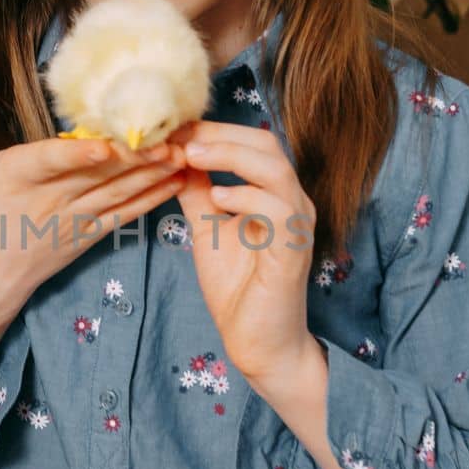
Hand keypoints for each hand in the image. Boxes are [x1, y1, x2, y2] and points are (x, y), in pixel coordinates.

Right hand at [0, 68, 187, 332]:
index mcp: (13, 178)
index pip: (48, 163)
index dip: (78, 155)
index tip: (106, 145)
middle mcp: (47, 201)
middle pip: (96, 175)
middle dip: (136, 155)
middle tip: (172, 133)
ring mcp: (71, 221)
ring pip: (116, 194)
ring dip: (152, 174)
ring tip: (184, 151)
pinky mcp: (87, 237)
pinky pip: (124, 216)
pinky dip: (151, 199)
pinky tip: (176, 180)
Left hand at [165, 117, 316, 392]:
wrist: (259, 340)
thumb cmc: (238, 287)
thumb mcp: (207, 229)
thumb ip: (196, 192)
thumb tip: (174, 156)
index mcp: (272, 191)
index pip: (249, 141)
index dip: (211, 129)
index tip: (172, 127)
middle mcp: (291, 200)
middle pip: (265, 143)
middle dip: (219, 134)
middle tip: (179, 135)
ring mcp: (296, 223)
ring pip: (275, 168)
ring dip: (230, 157)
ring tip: (191, 157)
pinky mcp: (294, 249)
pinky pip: (279, 209)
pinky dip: (247, 197)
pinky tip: (217, 199)